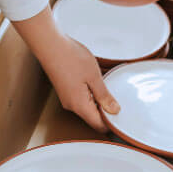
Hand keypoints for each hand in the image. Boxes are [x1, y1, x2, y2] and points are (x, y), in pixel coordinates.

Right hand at [12, 7, 119, 131]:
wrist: (50, 45)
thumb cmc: (70, 58)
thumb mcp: (94, 77)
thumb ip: (105, 96)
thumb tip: (114, 110)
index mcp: (80, 106)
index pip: (99, 125)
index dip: (112, 122)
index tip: (122, 114)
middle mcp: (72, 106)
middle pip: (94, 117)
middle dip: (107, 109)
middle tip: (118, 96)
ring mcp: (68, 98)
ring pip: (89, 106)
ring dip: (99, 98)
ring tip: (107, 83)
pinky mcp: (66, 90)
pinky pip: (82, 97)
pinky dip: (92, 91)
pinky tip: (97, 79)